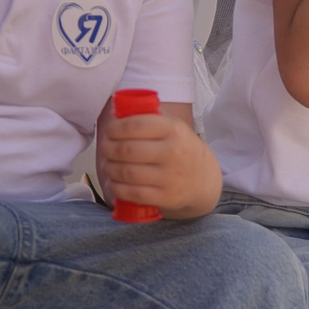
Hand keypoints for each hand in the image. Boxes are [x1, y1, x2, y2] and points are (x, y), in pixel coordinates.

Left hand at [95, 105, 217, 217]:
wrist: (204, 179)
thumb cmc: (181, 148)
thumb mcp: (174, 126)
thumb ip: (150, 116)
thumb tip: (117, 111)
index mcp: (173, 130)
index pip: (134, 125)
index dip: (114, 129)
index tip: (109, 132)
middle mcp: (173, 152)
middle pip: (126, 150)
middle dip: (107, 149)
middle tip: (104, 149)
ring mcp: (170, 177)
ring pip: (126, 172)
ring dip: (109, 168)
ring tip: (107, 165)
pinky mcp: (166, 197)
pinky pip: (132, 193)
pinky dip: (116, 188)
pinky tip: (113, 182)